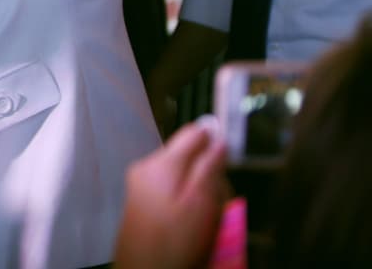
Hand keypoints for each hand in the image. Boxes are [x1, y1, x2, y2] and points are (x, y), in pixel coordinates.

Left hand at [114, 118, 227, 268]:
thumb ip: (210, 168)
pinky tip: (192, 221)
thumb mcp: (201, 204)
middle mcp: (146, 166)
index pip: (192, 132)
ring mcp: (139, 183)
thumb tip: (218, 138)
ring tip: (206, 216)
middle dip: (207, 172)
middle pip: (187, 155)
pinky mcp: (139, 200)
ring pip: (180, 173)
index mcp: (161, 163)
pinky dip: (184, 199)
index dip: (214, 136)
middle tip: (217, 200)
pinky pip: (168, 188)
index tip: (232, 150)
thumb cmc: (176, 240)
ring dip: (198, 188)